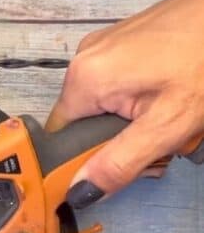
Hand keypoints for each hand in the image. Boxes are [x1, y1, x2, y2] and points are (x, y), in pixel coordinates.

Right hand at [46, 0, 203, 204]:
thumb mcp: (166, 126)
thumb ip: (119, 163)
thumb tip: (80, 190)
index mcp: (85, 79)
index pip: (60, 140)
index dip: (84, 162)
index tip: (117, 169)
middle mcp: (86, 58)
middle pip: (85, 123)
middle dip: (119, 143)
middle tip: (159, 146)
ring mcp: (105, 46)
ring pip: (105, 106)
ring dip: (134, 123)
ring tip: (172, 119)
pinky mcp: (125, 42)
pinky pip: (119, 85)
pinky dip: (142, 101)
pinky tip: (171, 99)